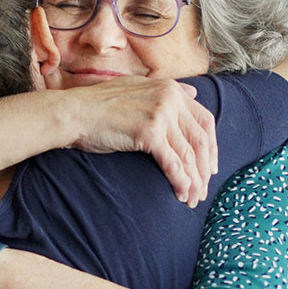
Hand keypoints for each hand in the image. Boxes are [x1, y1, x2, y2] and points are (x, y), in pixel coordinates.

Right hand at [68, 77, 217, 206]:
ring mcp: (161, 115)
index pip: (205, 121)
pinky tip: (180, 194)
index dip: (212, 148)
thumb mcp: (137, 89)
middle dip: (204, 170)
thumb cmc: (100, 106)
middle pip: (201, 140)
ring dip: (194, 181)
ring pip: (189, 155)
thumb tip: (194, 95)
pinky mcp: (149, 133)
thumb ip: (166, 92)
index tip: (210, 168)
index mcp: (171, 89)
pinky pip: (173, 162)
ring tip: (191, 199)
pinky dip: (180, 181)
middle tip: (203, 190)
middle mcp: (170, 99)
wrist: (75, 112)